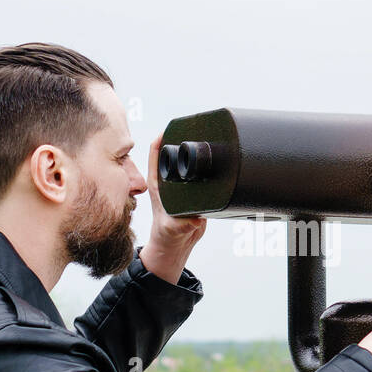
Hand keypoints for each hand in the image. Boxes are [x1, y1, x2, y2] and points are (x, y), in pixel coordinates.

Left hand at [138, 134, 206, 283]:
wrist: (176, 245)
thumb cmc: (167, 235)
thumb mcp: (173, 229)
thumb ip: (181, 224)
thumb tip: (193, 219)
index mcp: (159, 183)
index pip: (157, 152)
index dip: (163, 136)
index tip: (174, 127)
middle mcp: (169, 180)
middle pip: (172, 151)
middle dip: (181, 138)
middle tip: (195, 127)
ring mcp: (181, 185)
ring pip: (186, 161)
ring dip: (195, 151)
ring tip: (207, 137)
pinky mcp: (194, 192)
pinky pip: (199, 174)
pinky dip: (206, 167)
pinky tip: (215, 160)